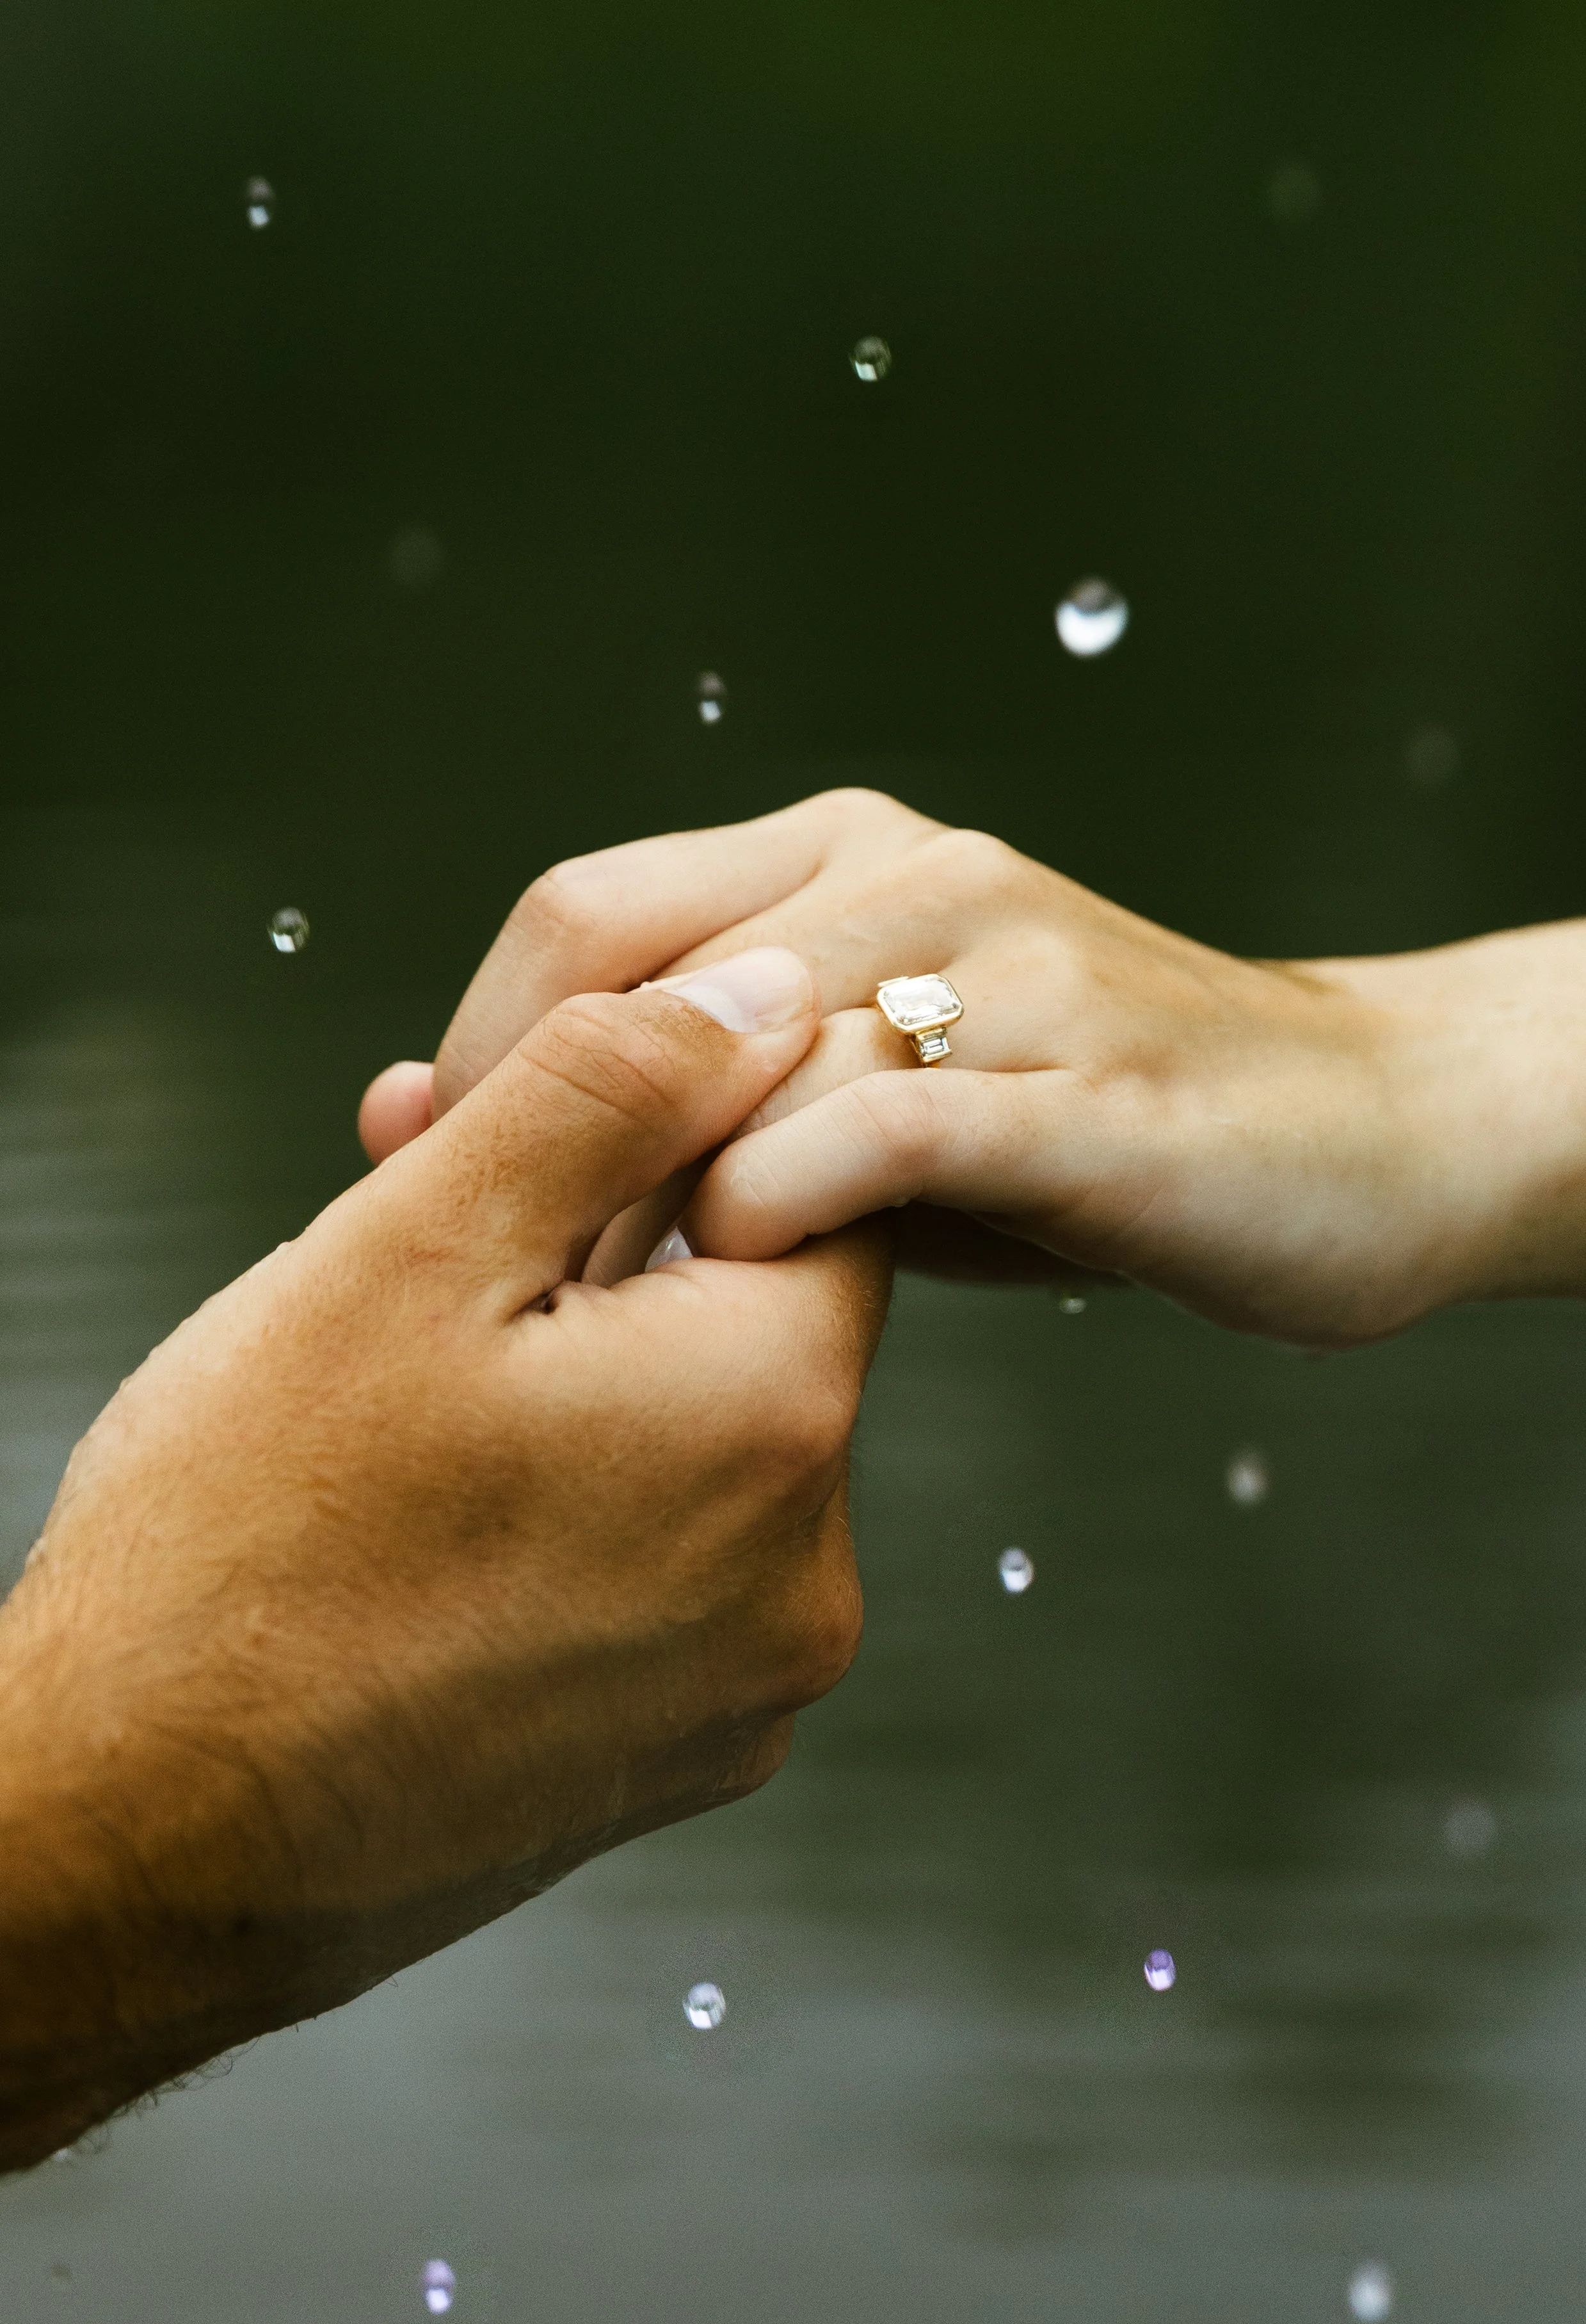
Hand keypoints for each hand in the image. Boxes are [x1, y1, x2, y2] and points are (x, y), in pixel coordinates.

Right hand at [0, 947, 889, 2168]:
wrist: (135, 1850)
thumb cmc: (240, 1553)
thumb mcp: (413, 1251)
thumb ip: (613, 1093)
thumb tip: (770, 996)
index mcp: (773, 1418)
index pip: (824, 1183)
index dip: (678, 1127)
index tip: (546, 1137)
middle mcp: (808, 1572)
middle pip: (760, 1318)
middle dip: (609, 1253)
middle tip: (430, 1244)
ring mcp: (748, 1687)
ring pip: (705, 1445)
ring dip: (585, 1380)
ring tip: (408, 1393)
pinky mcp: (680, 1757)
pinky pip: (670, 1571)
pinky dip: (583, 1511)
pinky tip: (440, 1511)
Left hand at [361, 790, 1585, 1346]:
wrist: (1360, 1136)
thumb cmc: (1076, 1132)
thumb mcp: (864, 1098)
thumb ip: (689, 1101)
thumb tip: (420, 1120)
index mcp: (841, 856)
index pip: (583, 916)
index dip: (480, 1058)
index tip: (434, 1190)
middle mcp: (911, 870)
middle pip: (627, 972)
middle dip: (533, 1138)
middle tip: (503, 1278)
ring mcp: (1006, 961)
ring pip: (739, 1052)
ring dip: (644, 1197)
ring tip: (611, 1315)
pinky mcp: (1085, 1081)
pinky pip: (878, 1127)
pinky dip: (779, 1213)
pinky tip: (754, 1282)